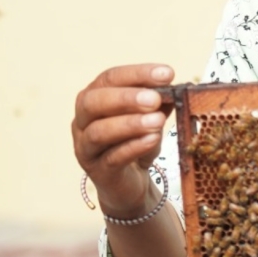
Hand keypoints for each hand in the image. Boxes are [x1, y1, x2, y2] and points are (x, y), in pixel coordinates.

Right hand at [72, 63, 174, 216]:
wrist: (131, 182)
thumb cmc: (137, 143)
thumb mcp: (151, 118)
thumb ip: (159, 103)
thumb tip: (174, 88)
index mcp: (95, 97)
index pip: (110, 78)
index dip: (137, 73)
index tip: (167, 73)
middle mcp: (83, 120)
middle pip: (93, 102)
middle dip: (126, 98)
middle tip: (155, 99)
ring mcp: (85, 147)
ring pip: (98, 132)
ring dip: (130, 124)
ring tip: (158, 121)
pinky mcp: (97, 171)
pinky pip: (112, 158)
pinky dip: (133, 147)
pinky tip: (152, 139)